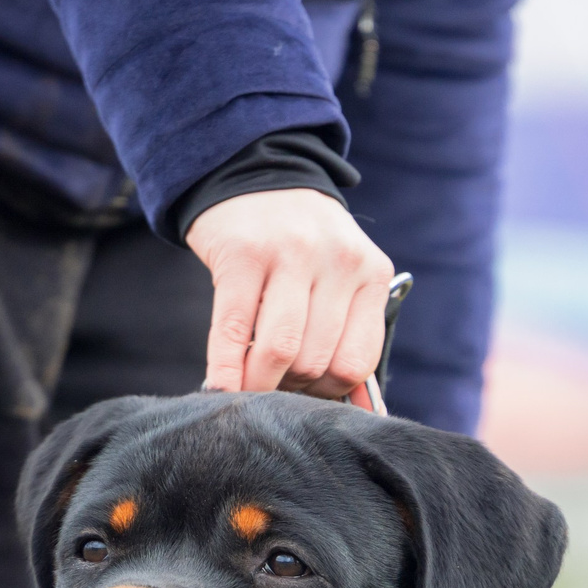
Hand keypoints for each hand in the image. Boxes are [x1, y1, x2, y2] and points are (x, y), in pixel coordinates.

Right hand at [186, 189, 393, 402]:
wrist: (255, 176)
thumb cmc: (300, 246)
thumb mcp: (340, 277)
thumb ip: (348, 334)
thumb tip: (354, 412)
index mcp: (369, 273)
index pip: (356, 362)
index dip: (327, 391)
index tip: (306, 391)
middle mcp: (337, 260)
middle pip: (316, 361)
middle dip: (290, 388)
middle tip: (272, 384)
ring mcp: (290, 254)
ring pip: (281, 351)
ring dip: (258, 384)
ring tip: (247, 387)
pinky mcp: (242, 254)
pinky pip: (233, 331)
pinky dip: (225, 370)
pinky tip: (219, 388)